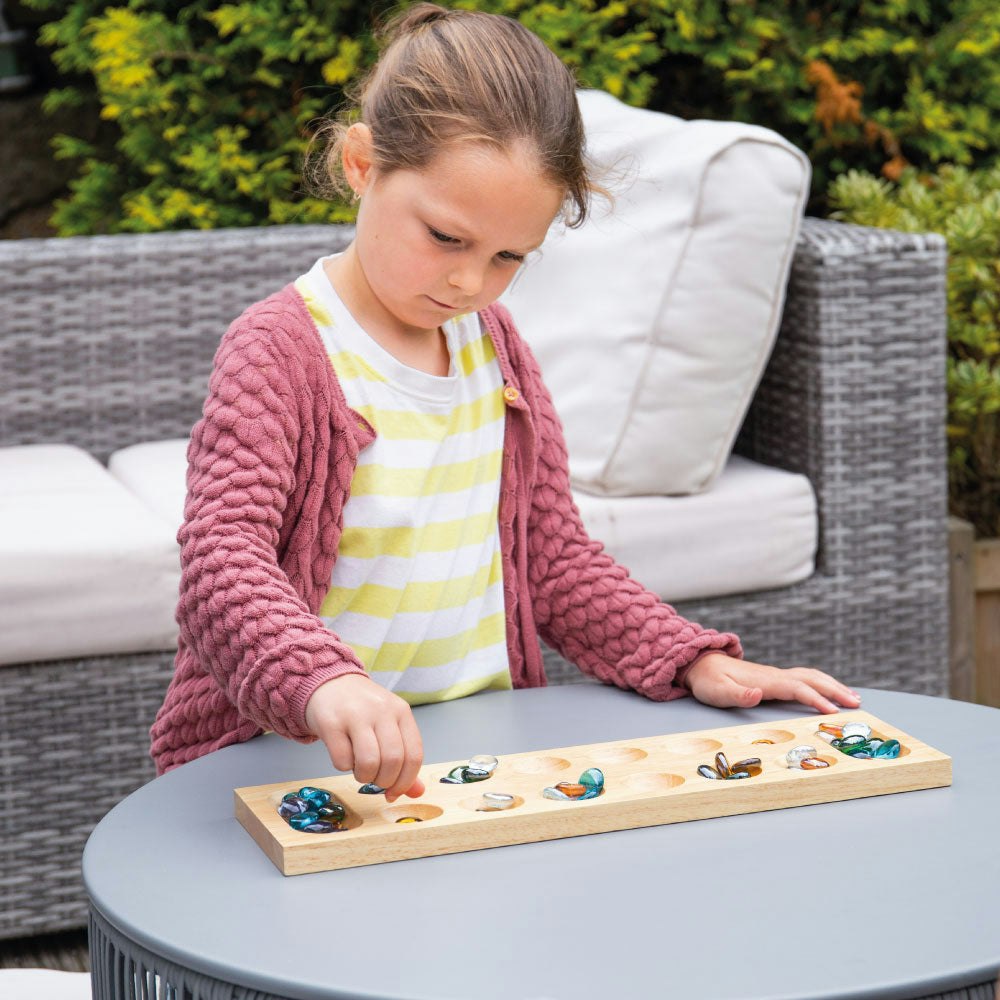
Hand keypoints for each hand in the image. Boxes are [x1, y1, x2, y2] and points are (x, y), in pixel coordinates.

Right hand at [305, 674, 424, 801]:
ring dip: (364, 777)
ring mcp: (355, 714)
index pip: (414, 755)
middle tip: (375, 779)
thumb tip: (417, 792)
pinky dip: (344, 767)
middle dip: (384, 781)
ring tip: (359, 768)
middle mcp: (381, 710)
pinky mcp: (331, 723)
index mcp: (401, 711)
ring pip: (369, 763)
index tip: (393, 793)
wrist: (329, 683)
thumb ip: (405, 758)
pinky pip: (342, 760)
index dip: (406, 782)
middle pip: (393, 761)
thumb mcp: (390, 726)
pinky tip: (344, 754)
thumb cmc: (363, 710)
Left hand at [683, 653, 861, 713]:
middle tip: (857, 705)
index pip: (798, 689)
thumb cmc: (709, 682)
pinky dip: (822, 683)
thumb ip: (737, 695)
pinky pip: (805, 678)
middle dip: (835, 690)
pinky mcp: (774, 678)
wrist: (702, 664)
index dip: (816, 700)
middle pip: (812, 679)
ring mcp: (776, 675)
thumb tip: (758, 695)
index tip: (833, 712)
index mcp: (766, 681)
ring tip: (853, 698)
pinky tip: (829, 690)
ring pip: (811, 676)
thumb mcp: (718, 692)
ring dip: (833, 685)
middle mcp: (775, 675)